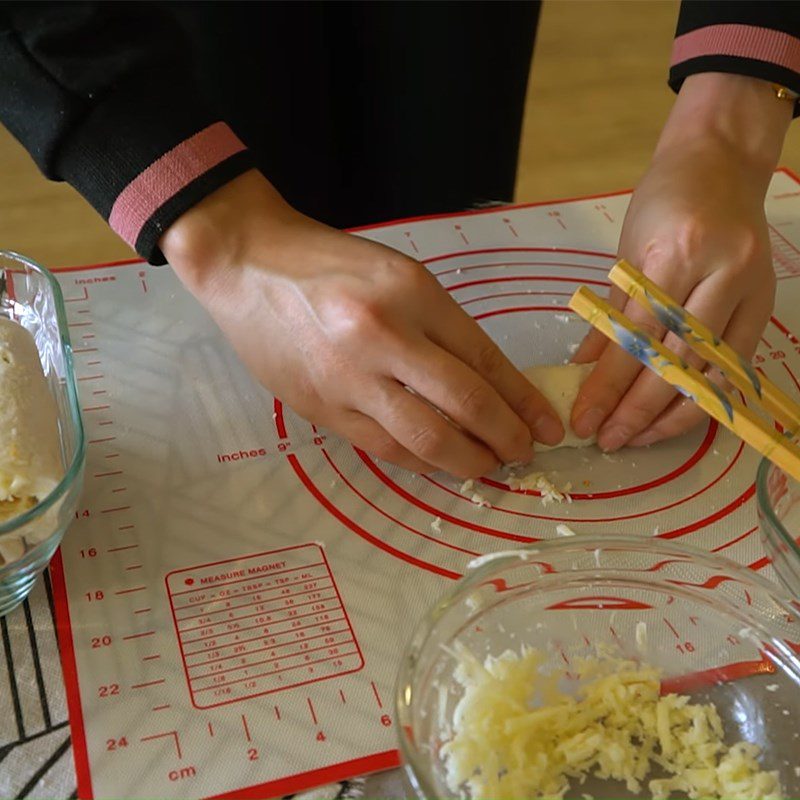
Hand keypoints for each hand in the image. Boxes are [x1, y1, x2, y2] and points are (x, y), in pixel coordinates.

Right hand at [161, 171, 563, 476]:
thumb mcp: (399, 276)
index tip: (546, 426)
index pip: (483, 359)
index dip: (522, 400)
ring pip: (424, 438)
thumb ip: (440, 328)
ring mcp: (349, 377)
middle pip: (464, 404)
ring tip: (489, 465)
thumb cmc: (329, 263)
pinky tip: (441, 465)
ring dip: (467, 460)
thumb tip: (486, 384)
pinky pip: (383, 448)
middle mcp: (384, 336)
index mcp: (411, 293)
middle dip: (505, 437)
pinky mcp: (322, 408)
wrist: (247, 265)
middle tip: (524, 453)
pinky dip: (420, 462)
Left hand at [571, 73, 791, 450]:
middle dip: (638, 411)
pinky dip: (705, 395)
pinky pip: (734, 365)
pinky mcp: (766, 303)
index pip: (636, 339)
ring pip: (712, 372)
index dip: (608, 388)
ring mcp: (750, 289)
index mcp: (675, 255)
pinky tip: (676, 417)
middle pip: (677, 361)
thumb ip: (609, 319)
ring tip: (638, 439)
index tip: (584, 420)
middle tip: (607, 440)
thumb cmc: (663, 204)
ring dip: (673, 415)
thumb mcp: (624, 257)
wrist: (721, 164)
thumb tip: (581, 374)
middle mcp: (720, 273)